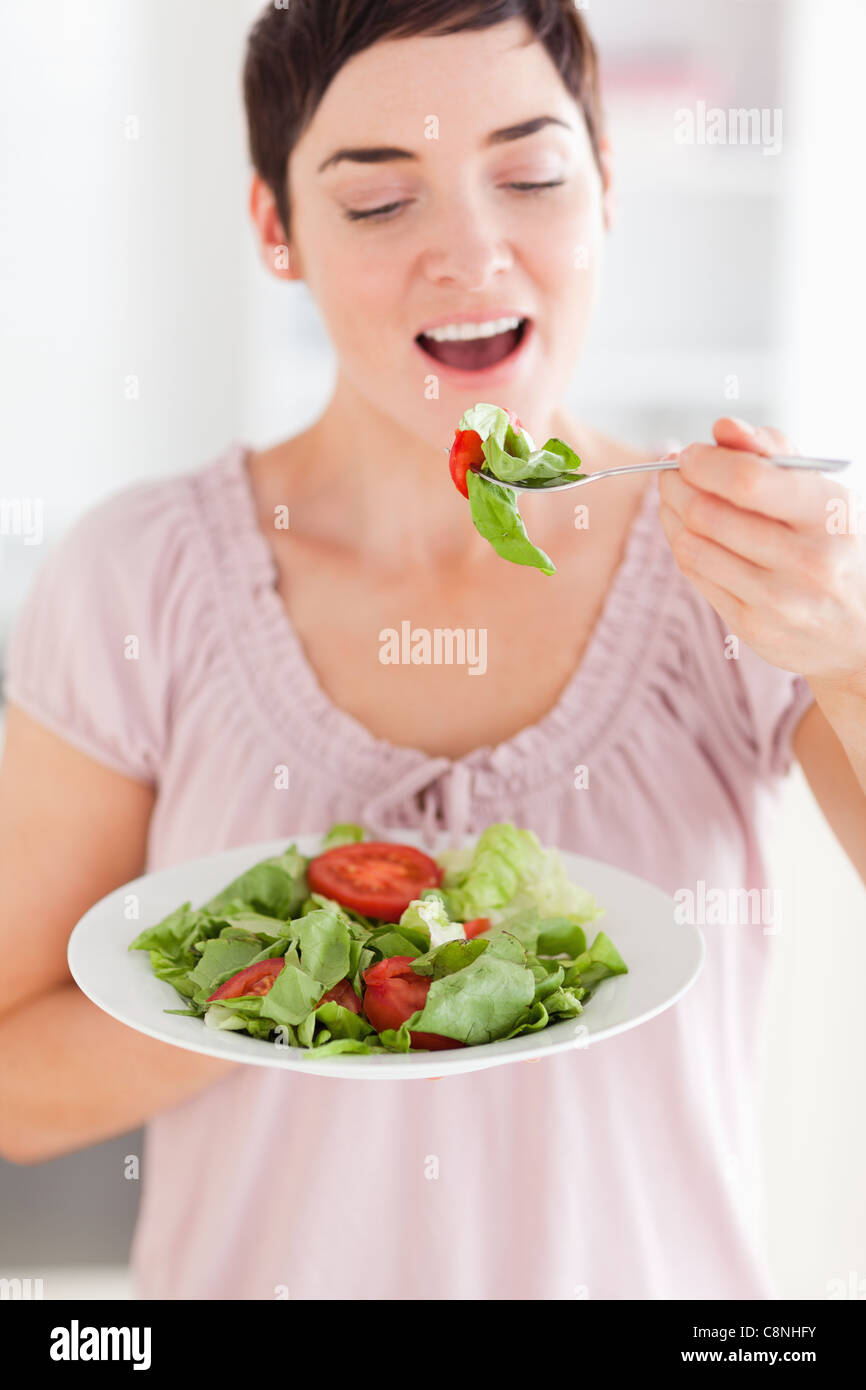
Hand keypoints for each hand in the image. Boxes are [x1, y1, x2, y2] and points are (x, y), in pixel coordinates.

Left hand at [658, 417, 865, 693]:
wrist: (863, 625)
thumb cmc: (836, 544)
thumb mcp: (822, 492)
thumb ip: (774, 453)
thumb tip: (724, 427)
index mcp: (831, 516)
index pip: (748, 480)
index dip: (705, 462)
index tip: (689, 453)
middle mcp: (808, 562)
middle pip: (709, 514)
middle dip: (677, 485)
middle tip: (671, 473)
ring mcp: (778, 601)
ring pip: (693, 545)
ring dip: (671, 514)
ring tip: (674, 497)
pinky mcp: (753, 627)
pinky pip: (696, 575)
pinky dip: (682, 544)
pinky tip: (685, 528)